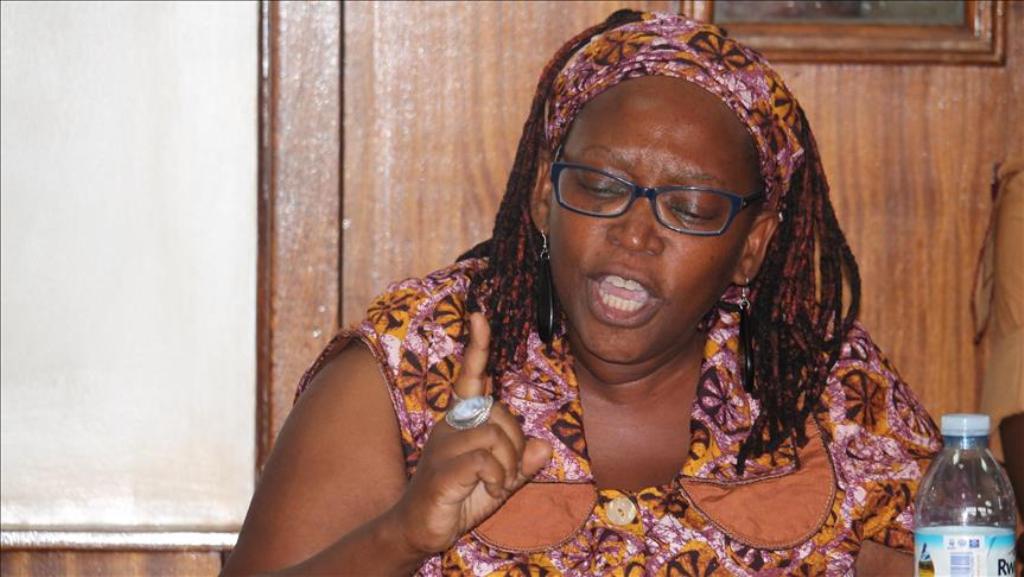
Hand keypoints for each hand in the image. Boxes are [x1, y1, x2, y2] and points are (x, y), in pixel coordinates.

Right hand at [389, 313, 552, 554]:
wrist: (419, 530)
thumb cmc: (458, 499)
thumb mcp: (499, 481)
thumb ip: (521, 464)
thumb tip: (546, 447)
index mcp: (461, 421)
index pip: (470, 377)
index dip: (477, 347)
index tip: (479, 316)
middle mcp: (450, 426)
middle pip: (499, 413)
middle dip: (516, 444)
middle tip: (508, 473)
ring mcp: (443, 446)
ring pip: (494, 434)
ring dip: (508, 464)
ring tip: (498, 483)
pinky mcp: (441, 470)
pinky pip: (484, 459)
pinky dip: (497, 477)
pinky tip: (488, 490)